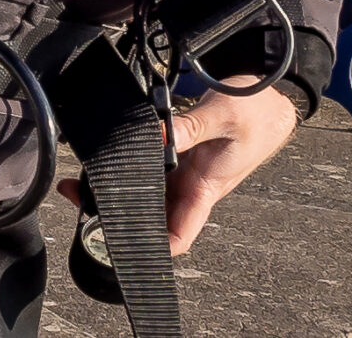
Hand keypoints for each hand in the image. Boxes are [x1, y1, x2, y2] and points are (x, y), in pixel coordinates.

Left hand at [59, 77, 298, 254]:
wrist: (271, 101)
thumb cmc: (258, 113)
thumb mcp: (224, 114)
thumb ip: (190, 127)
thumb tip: (157, 136)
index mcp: (205, 189)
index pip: (178, 236)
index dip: (151, 250)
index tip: (119, 246)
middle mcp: (192, 186)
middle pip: (152, 215)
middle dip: (117, 213)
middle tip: (80, 197)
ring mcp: (185, 171)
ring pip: (147, 191)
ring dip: (119, 188)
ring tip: (82, 178)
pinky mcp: (180, 154)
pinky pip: (151, 167)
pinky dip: (130, 165)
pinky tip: (109, 156)